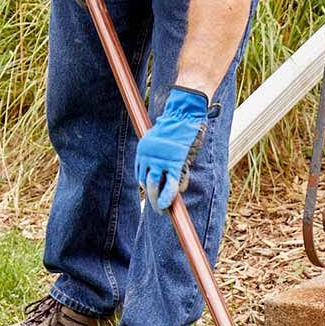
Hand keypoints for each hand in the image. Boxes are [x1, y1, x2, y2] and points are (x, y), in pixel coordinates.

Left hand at [135, 87, 209, 210]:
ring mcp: (160, 161)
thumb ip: (163, 153)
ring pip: (154, 186)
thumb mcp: (164, 140)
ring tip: (162, 210)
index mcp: (142, 151)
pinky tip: (168, 206)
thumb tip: (170, 165)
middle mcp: (147, 156)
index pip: (141, 175)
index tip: (156, 196)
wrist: (183, 115)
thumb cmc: (178, 127)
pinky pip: (170, 185)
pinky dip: (168, 197)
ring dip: (157, 201)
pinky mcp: (174, 163)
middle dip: (152, 198)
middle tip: (158, 209)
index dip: (149, 188)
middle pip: (145, 183)